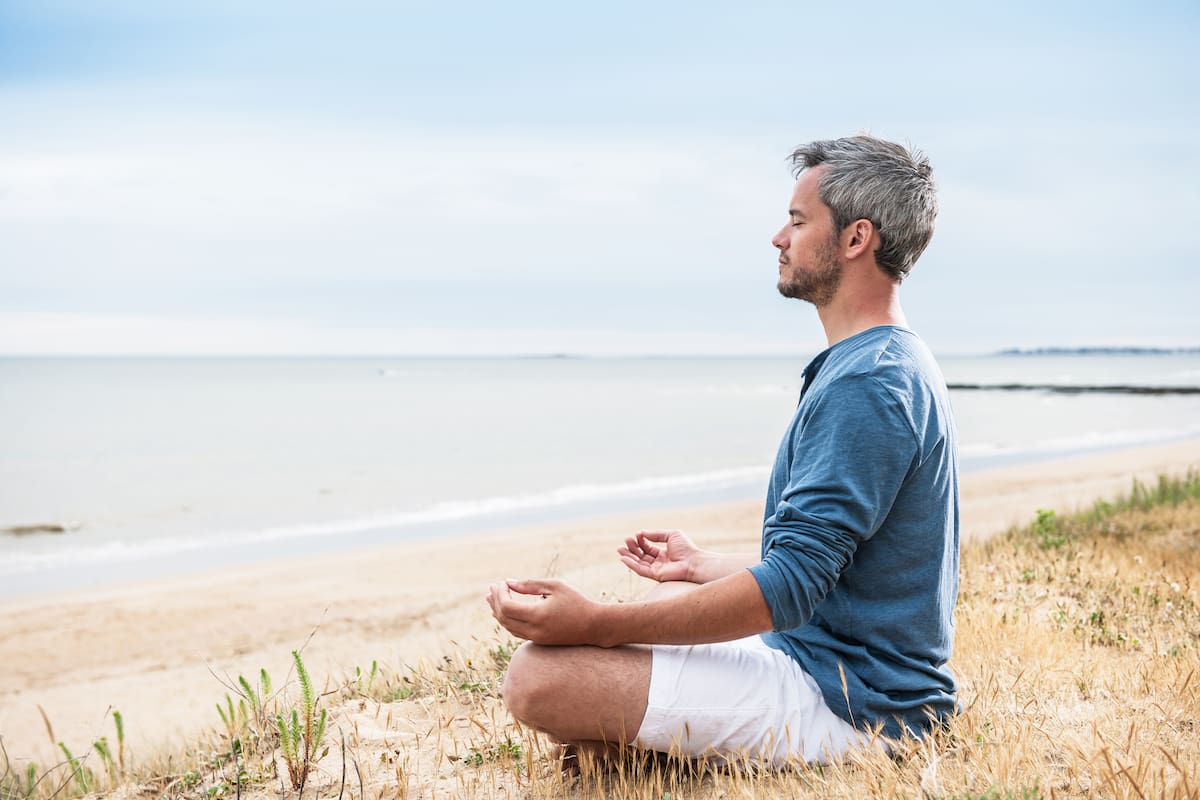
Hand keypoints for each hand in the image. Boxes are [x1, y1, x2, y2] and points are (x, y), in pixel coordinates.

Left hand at [486, 578, 605, 645]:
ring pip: (508, 627)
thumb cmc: (576, 602)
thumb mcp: (555, 586)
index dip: (500, 594)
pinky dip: (507, 620)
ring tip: (492, 598)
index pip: (507, 607)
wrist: (594, 626)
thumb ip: (530, 585)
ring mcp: (536, 638)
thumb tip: (508, 582)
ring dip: (498, 612)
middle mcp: (534, 630)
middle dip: (495, 602)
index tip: (501, 583)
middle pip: (504, 618)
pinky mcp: (538, 641)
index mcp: (538, 615)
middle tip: (492, 588)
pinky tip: (503, 611)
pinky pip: (516, 632)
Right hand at [618, 530, 702, 582]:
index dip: (641, 541)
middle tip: (626, 540)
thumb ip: (656, 534)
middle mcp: (659, 562)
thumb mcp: (671, 535)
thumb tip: (642, 533)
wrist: (693, 562)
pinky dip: (631, 564)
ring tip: (620, 548)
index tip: (637, 534)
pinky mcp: (655, 575)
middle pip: (641, 555)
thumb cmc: (686, 548)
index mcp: (664, 554)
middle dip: (633, 548)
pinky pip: (640, 570)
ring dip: (629, 556)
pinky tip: (624, 558)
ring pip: (639, 563)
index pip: (648, 547)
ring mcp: (656, 570)